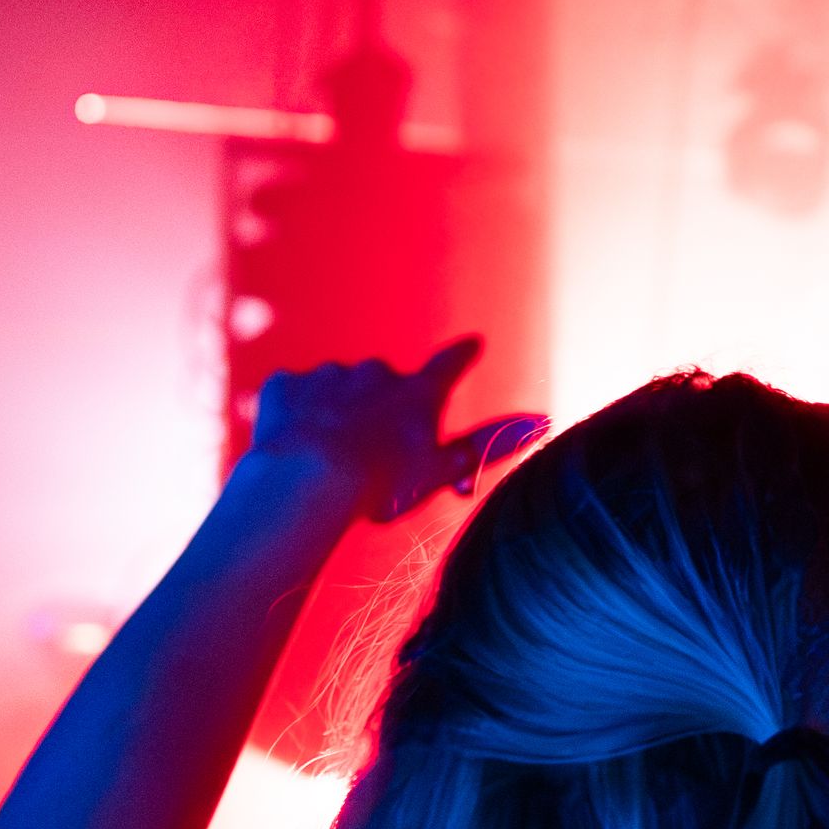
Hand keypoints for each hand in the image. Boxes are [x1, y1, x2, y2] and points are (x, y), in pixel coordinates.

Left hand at [247, 340, 546, 523]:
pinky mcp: (285, 385)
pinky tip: (292, 447)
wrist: (307, 478)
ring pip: (336, 392)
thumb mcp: (442, 470)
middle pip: (384, 386)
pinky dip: (295, 418)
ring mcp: (328, 375)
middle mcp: (376, 373)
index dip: (461, 357)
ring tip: (325, 461)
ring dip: (334, 416)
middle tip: (369, 457)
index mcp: (417, 395)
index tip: (472, 344)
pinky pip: (293, 397)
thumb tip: (543, 418)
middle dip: (379, 410)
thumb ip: (490, 443)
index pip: (448, 367)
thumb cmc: (381, 484)